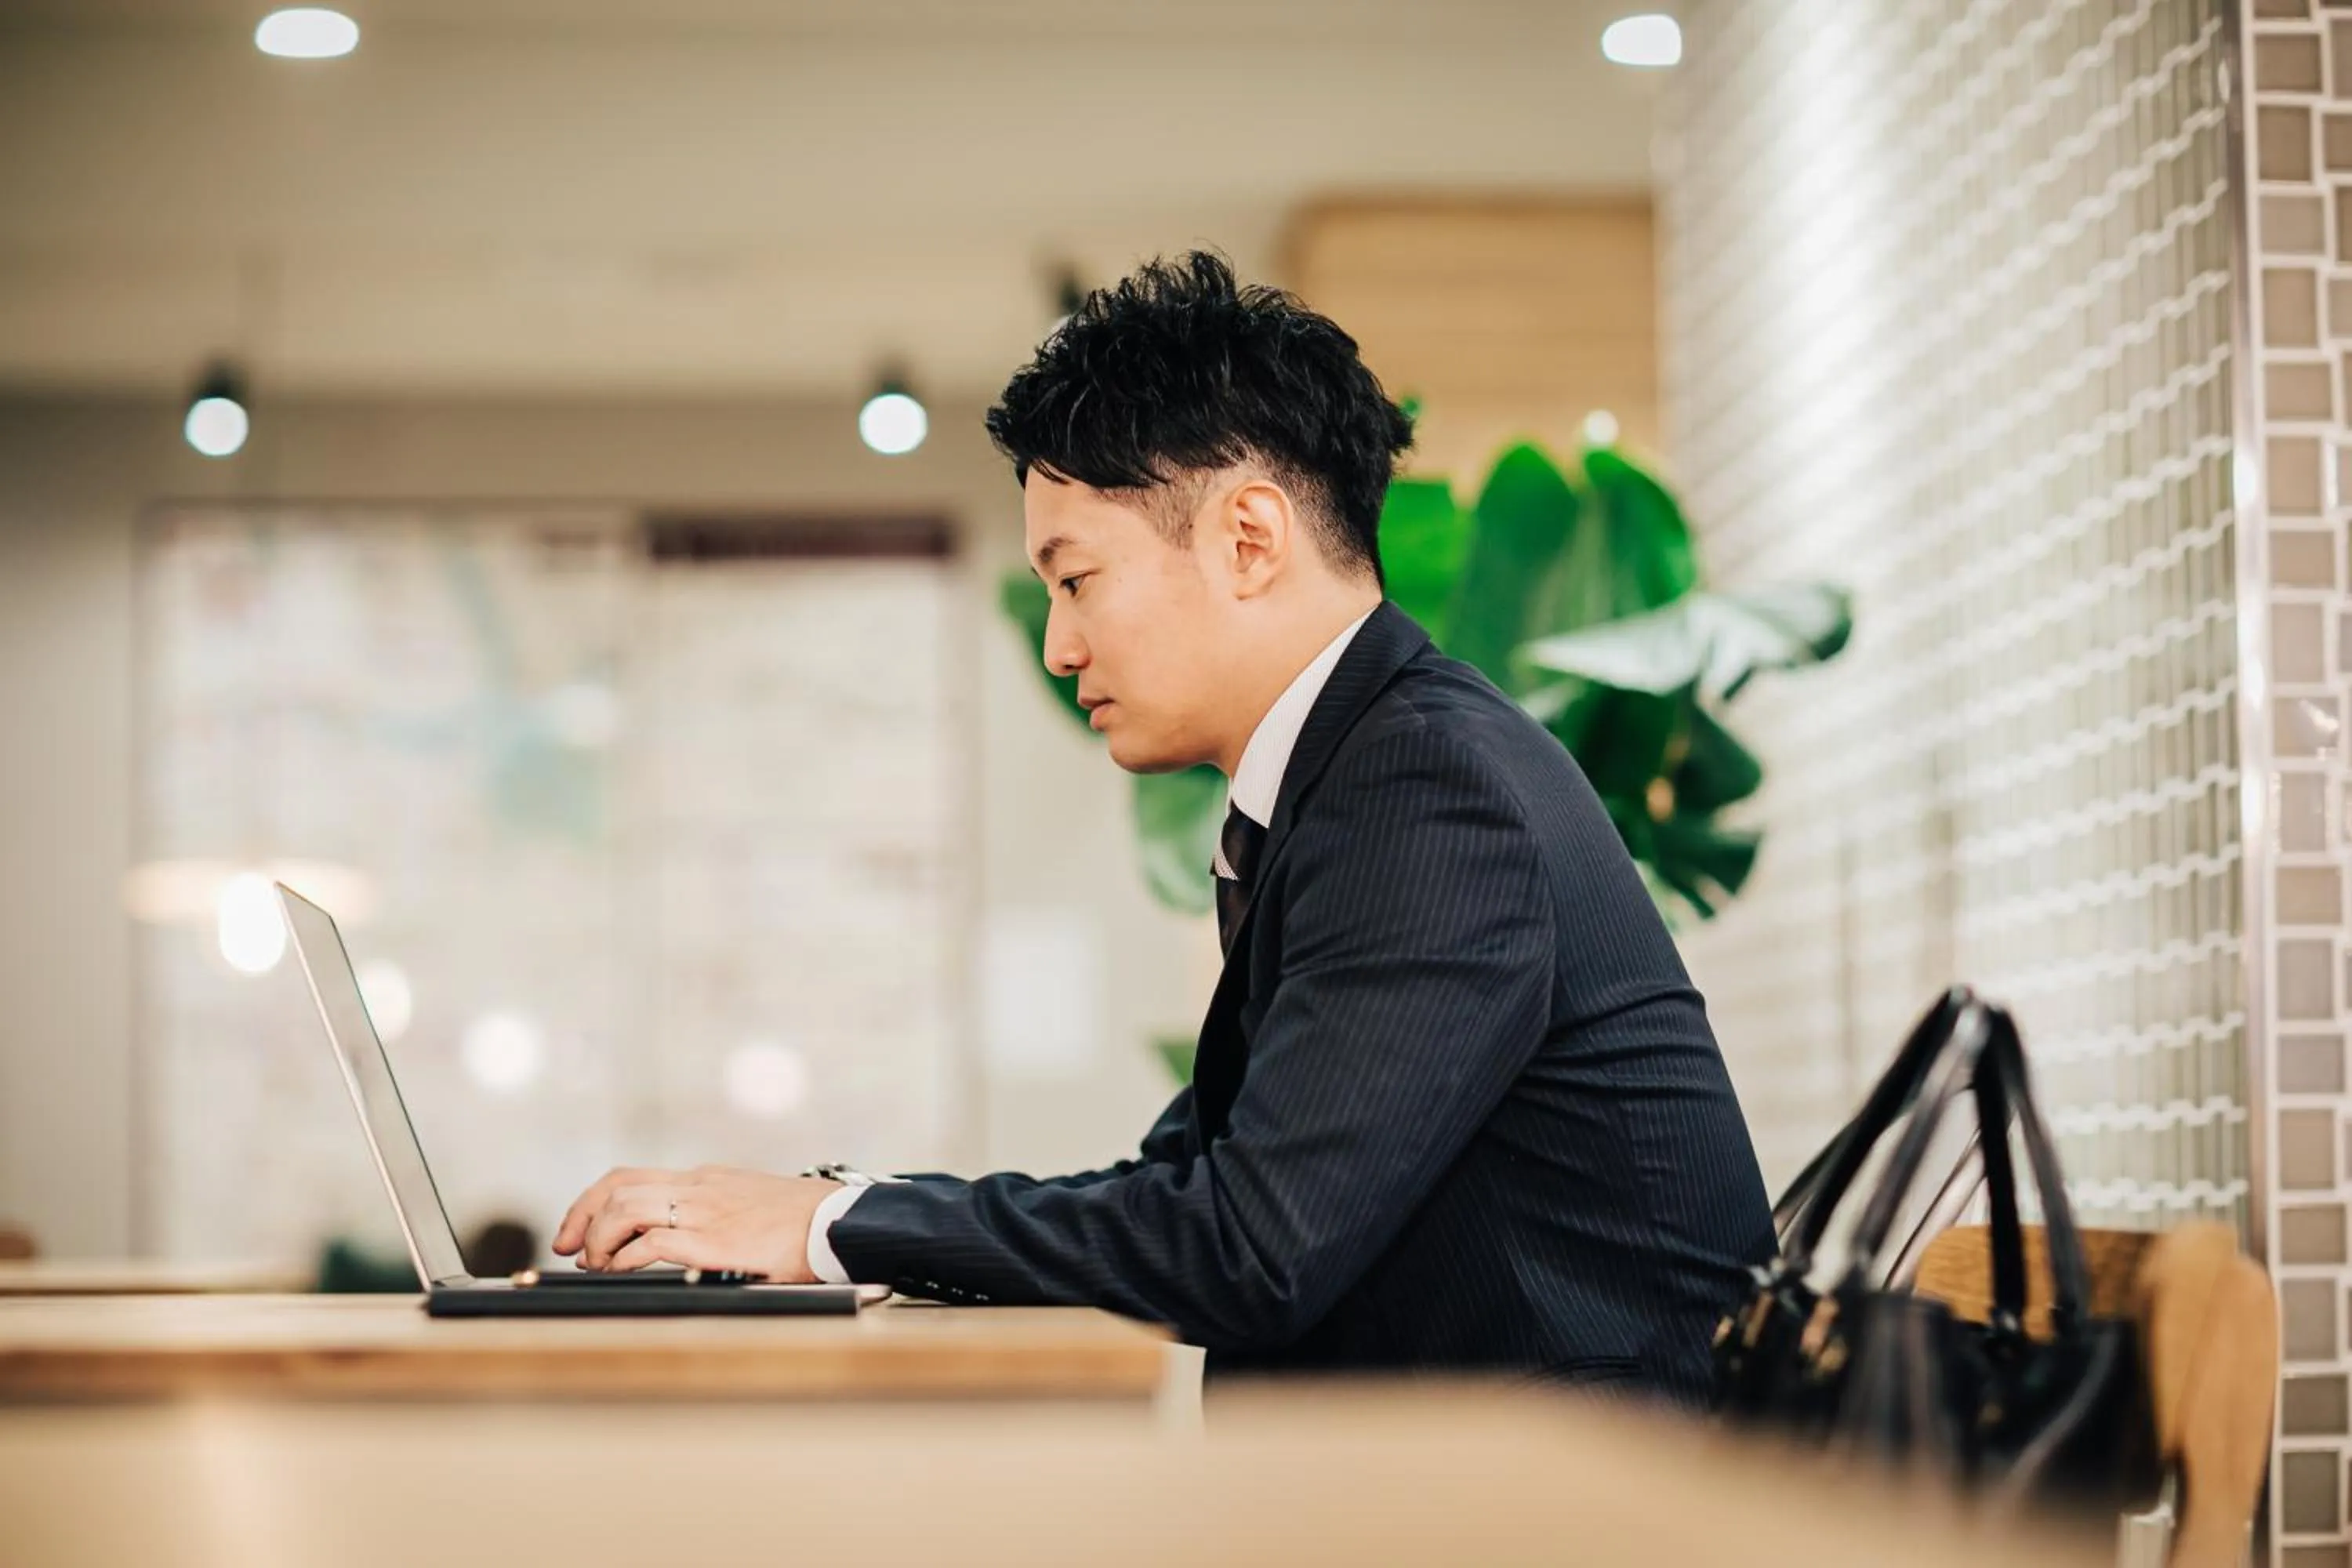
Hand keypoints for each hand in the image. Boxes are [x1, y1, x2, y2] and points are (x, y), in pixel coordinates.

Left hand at [551, 1165, 840, 1281]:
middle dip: (580, 1218)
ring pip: (625, 1209)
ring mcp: (704, 1212)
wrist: (838, 1222)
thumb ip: (713, 1212)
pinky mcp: (713, 1241)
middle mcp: (697, 1188)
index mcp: (704, 1179)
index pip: (630, 1177)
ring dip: (598, 1238)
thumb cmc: (802, 1221)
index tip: (575, 1229)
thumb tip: (677, 1239)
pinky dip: (625, 1257)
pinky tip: (621, 1272)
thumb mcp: (748, 1204)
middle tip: (568, 1249)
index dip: (591, 1201)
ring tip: (596, 1263)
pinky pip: (652, 1242)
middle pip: (617, 1188)